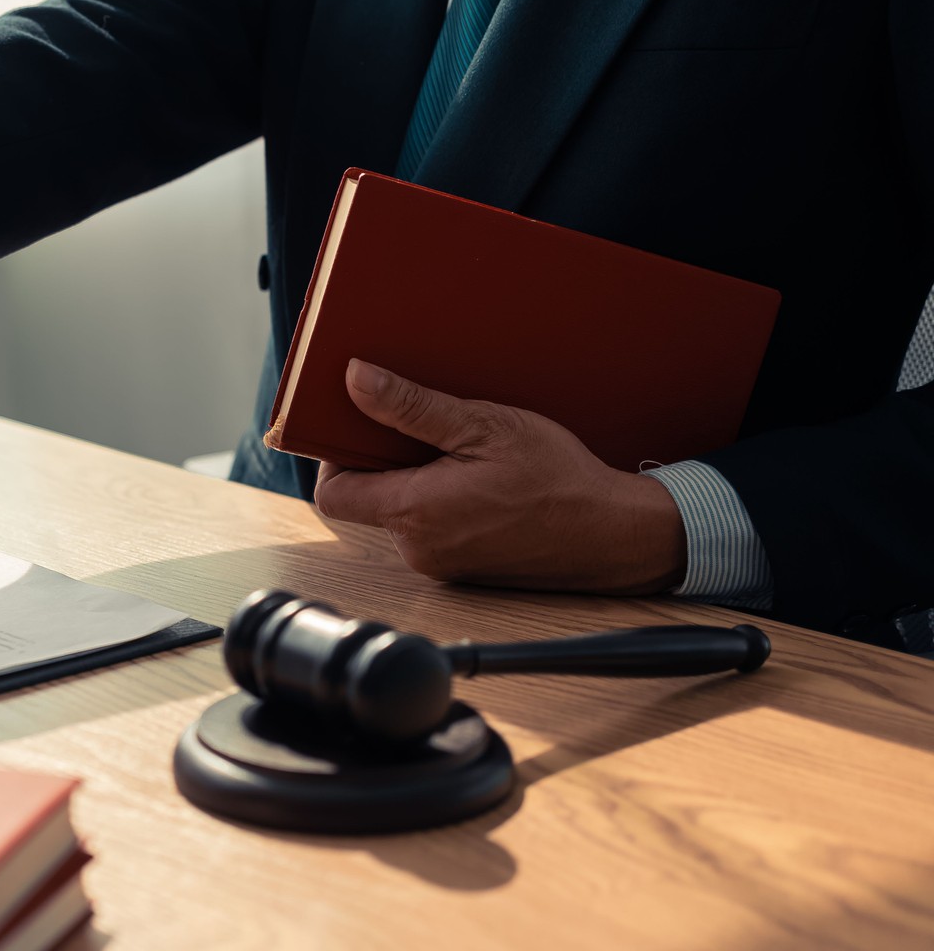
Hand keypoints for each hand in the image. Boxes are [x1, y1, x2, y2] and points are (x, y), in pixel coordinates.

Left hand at [311, 360, 687, 592]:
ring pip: (402, 514)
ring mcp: (441, 564)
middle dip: (387, 463)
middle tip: (426, 431)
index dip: (336, 459)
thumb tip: (356, 380)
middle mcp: (419, 548)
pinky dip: (443, 503)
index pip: (334, 492)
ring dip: (419, 482)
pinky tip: (480, 482)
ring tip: (464, 456)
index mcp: (415, 512)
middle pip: (368, 500)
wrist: (616, 534)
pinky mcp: (462, 570)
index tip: (360, 429)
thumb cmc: (558, 480)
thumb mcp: (484, 426)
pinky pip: (431, 531)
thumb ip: (412, 407)